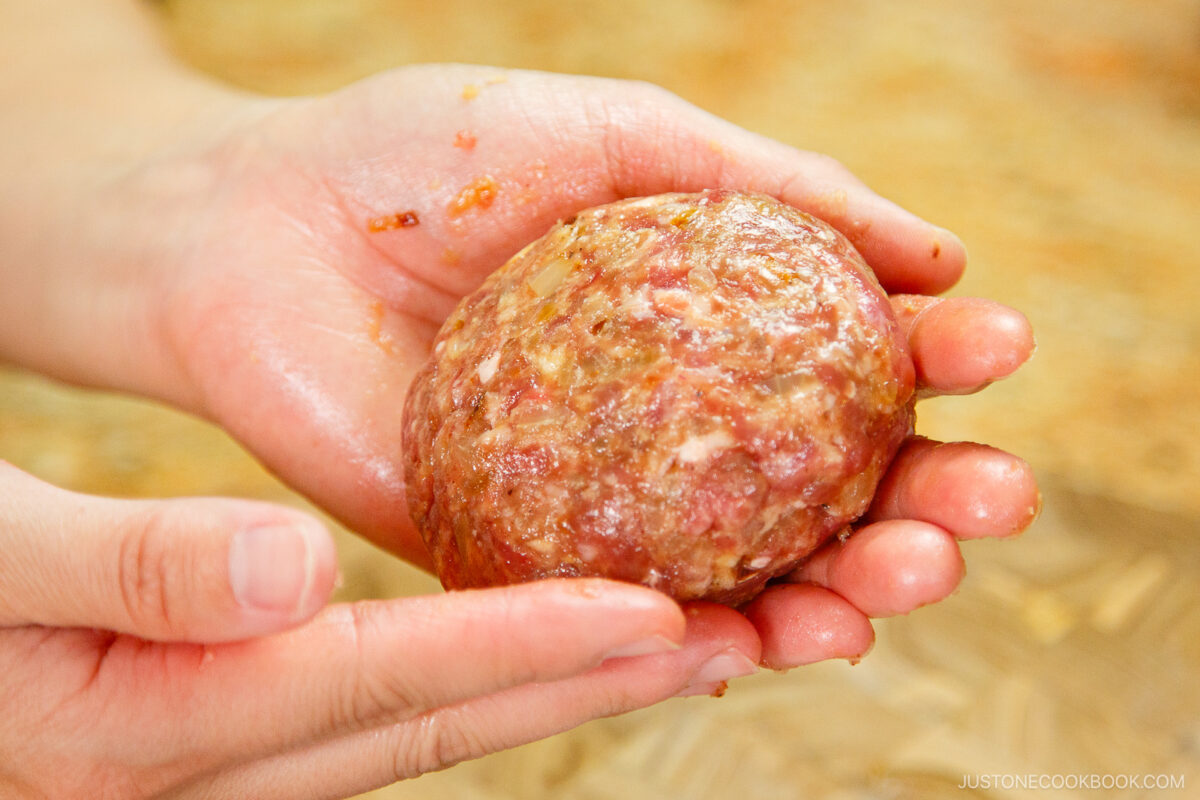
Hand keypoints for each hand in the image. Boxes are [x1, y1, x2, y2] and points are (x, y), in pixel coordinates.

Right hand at [1, 462, 761, 796]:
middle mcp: (214, 766)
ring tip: (675, 634)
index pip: (386, 680)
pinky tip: (534, 628)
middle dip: (590, 683)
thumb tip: (291, 571)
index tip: (654, 611)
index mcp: (159, 726)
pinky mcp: (234, 723)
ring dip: (554, 680)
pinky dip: (480, 670)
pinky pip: (383, 705)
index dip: (526, 643)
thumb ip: (132, 566)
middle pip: (441, 720)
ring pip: (426, 722)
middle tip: (726, 636)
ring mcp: (228, 759)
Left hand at [134, 65, 1036, 667]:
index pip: (850, 359)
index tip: (1001, 350)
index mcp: (702, 321)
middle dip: (929, 499)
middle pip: (828, 484)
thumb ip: (766, 186)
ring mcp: (601, 502)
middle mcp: (668, 423)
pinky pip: (629, 617)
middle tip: (996, 498)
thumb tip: (935, 246)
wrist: (240, 233)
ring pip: (754, 568)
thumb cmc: (416, 159)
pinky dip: (714, 639)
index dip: (938, 362)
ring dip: (853, 584)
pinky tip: (783, 636)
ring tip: (916, 574)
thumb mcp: (614, 134)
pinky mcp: (517, 567)